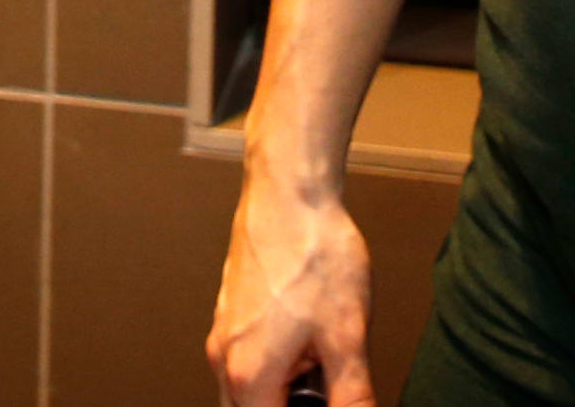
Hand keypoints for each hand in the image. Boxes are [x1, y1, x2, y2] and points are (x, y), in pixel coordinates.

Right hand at [207, 171, 373, 406]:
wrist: (290, 190)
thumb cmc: (313, 251)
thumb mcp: (346, 335)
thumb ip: (351, 395)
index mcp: (250, 375)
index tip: (326, 398)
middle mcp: (225, 358)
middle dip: (287, 405)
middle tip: (324, 384)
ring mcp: (223, 333)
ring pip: (245, 388)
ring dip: (279, 388)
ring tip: (318, 357)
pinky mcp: (230, 311)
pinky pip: (244, 358)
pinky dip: (272, 364)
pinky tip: (304, 335)